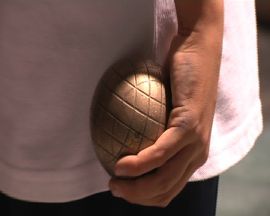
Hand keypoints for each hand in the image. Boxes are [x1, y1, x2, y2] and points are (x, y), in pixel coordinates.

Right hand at [108, 37, 219, 206]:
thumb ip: (151, 127)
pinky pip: (162, 152)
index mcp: (191, 153)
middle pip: (166, 190)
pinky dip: (140, 164)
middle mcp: (197, 153)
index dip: (144, 195)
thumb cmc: (176, 77)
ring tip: (114, 181)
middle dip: (137, 196)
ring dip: (136, 187)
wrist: (197, 49)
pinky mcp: (190, 126)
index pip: (169, 188)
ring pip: (165, 179)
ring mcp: (196, 141)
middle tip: (114, 187)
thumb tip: (123, 137)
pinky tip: (121, 164)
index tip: (122, 187)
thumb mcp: (163, 108)